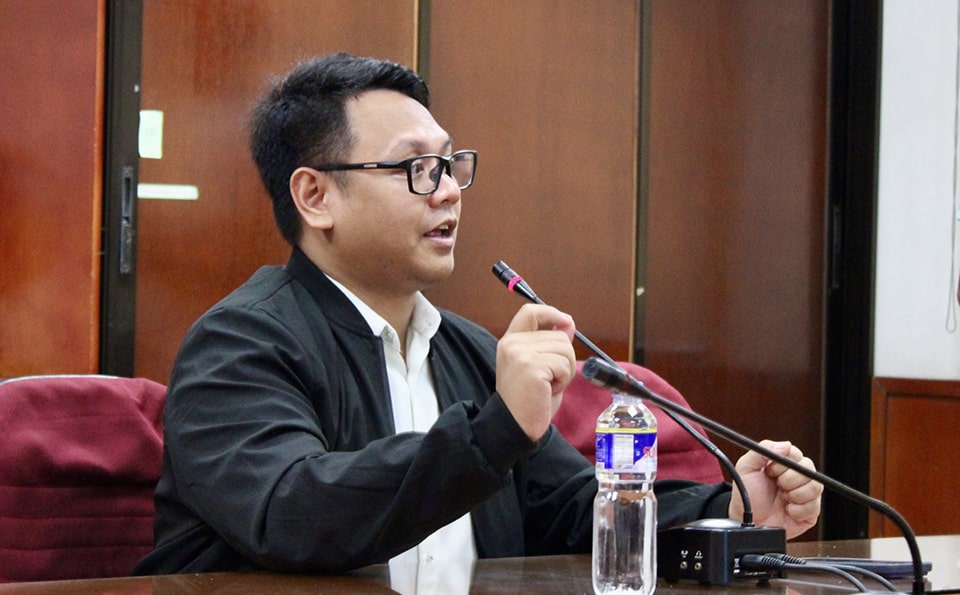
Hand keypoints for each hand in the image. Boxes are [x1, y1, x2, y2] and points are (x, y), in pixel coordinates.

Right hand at [496, 304, 575, 440]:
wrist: (516, 426)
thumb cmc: (530, 400)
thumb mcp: (541, 366)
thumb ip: (550, 344)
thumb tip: (567, 324)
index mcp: (511, 341)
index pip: (530, 312)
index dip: (551, 313)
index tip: (566, 322)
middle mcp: (512, 343)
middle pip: (559, 335)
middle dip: (564, 358)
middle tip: (550, 379)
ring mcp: (520, 353)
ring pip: (565, 349)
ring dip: (564, 371)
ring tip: (548, 385)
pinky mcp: (530, 365)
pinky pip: (564, 365)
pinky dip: (563, 380)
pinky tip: (548, 390)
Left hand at [728, 440, 822, 538]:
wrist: (748, 521)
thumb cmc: (746, 494)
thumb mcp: (746, 467)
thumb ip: (762, 450)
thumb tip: (786, 445)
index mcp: (783, 463)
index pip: (795, 453)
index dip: (784, 462)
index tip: (770, 471)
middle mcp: (797, 476)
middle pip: (809, 468)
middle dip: (789, 479)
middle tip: (777, 485)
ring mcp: (805, 493)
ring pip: (815, 486)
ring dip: (795, 494)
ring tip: (783, 498)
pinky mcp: (811, 511)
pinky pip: (814, 506)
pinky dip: (797, 510)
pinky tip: (787, 510)